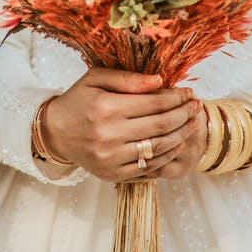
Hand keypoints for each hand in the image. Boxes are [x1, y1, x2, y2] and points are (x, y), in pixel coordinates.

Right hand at [40, 68, 200, 182]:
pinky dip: (167, 155)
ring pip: (159, 147)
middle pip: (161, 125)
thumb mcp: (96, 79)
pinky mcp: (112, 173)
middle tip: (196, 107)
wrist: (55, 132)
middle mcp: (109, 134)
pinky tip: (176, 143)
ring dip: (181, 135)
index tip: (188, 93)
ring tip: (192, 124)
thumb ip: (127, 78)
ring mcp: (111, 157)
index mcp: (106, 108)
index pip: (154, 103)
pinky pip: (149, 166)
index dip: (177, 97)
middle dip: (184, 114)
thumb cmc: (78, 101)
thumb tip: (160, 81)